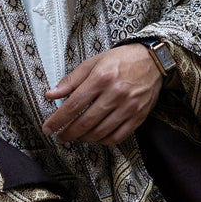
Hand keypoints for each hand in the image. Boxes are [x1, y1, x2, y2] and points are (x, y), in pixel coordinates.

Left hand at [42, 45, 161, 144]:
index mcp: (101, 78)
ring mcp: (128, 107)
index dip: (58, 120)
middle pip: (85, 122)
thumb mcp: (92, 63)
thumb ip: (71, 80)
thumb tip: (50, 95)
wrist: (153, 61)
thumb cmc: (120, 60)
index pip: (74, 105)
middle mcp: (115, 93)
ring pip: (100, 132)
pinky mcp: (138, 116)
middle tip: (60, 137)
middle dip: (68, 133)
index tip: (48, 128)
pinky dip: (103, 141)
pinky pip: (117, 136)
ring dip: (83, 139)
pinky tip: (95, 137)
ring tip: (76, 137)